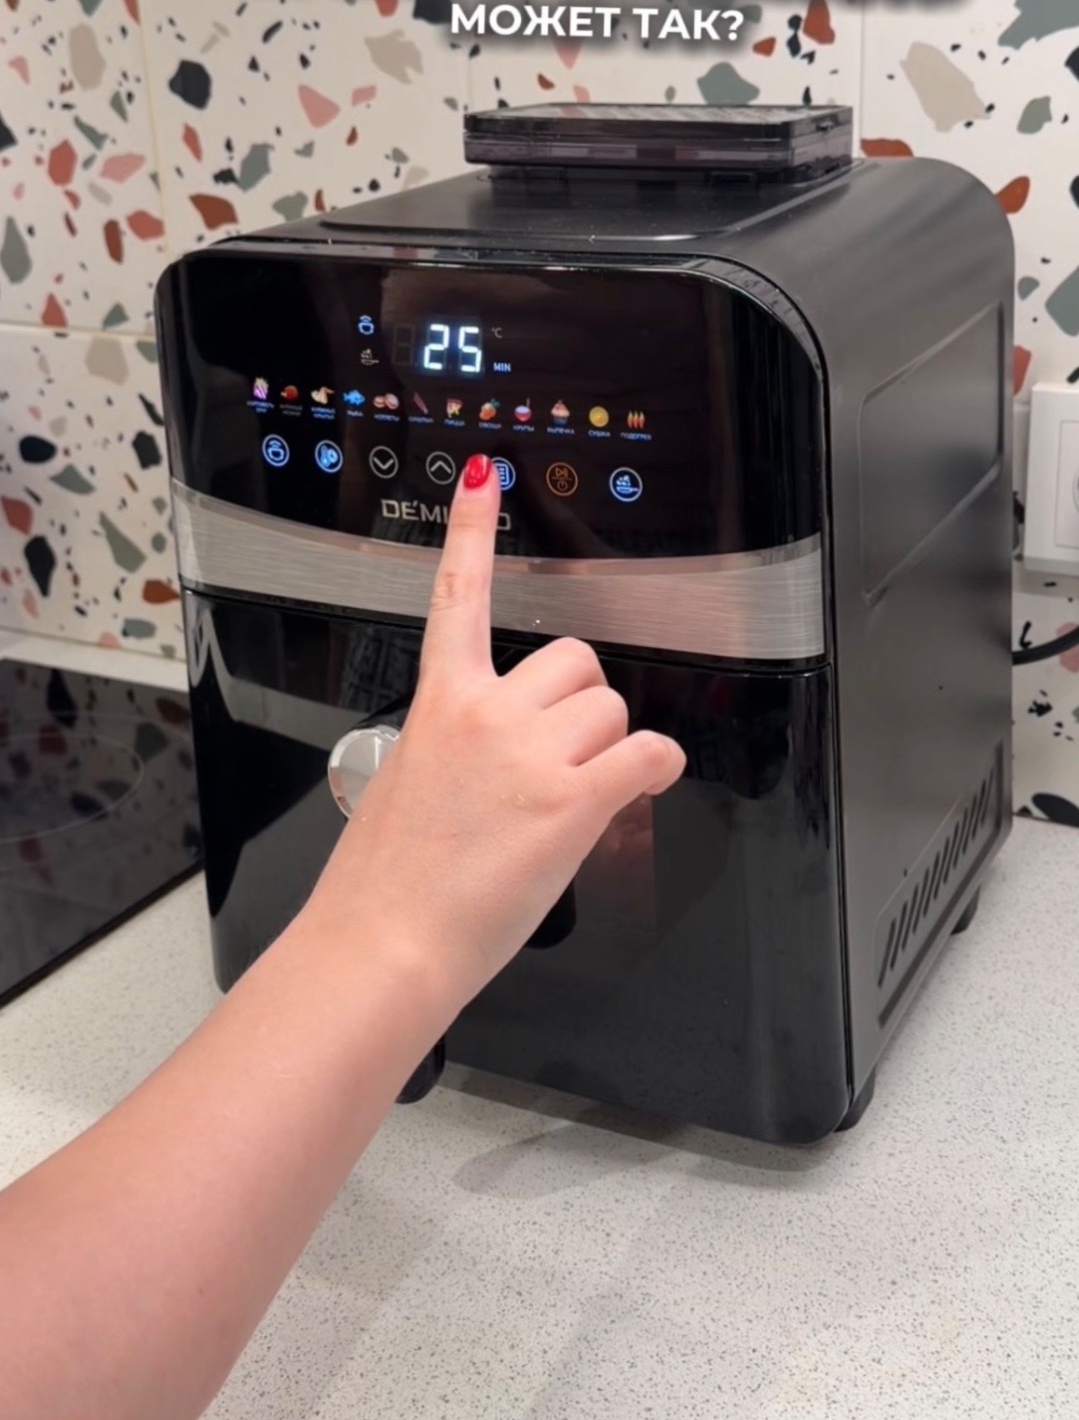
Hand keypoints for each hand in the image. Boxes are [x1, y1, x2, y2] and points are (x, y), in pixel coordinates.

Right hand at [308, 453, 685, 1018]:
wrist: (380, 945)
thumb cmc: (383, 884)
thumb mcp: (407, 783)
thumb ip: (455, 748)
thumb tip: (493, 762)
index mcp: (439, 702)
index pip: (457, 595)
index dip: (472, 530)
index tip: (484, 474)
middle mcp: (486, 713)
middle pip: (577, 662)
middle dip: (583, 706)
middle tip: (561, 758)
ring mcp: (530, 755)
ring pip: (613, 710)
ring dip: (609, 749)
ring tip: (571, 798)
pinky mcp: (571, 803)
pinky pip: (647, 756)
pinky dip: (658, 769)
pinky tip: (645, 784)